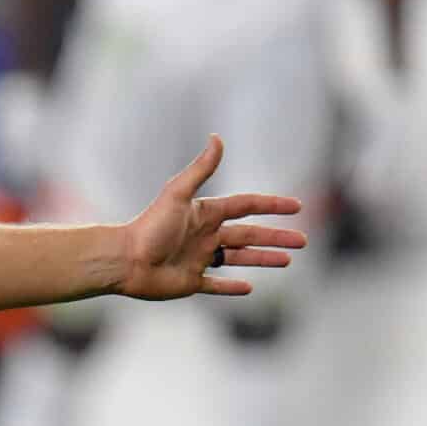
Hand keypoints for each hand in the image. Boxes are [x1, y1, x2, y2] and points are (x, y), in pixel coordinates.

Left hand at [118, 136, 305, 301]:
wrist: (124, 261)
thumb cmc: (149, 227)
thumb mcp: (177, 194)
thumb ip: (200, 169)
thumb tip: (217, 137)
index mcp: (206, 213)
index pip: (246, 206)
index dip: (271, 206)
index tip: (296, 206)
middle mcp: (205, 235)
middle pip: (249, 235)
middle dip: (276, 237)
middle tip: (303, 240)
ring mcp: (199, 259)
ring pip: (239, 259)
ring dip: (263, 259)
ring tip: (288, 261)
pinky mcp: (189, 282)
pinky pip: (216, 285)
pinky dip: (232, 287)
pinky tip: (250, 287)